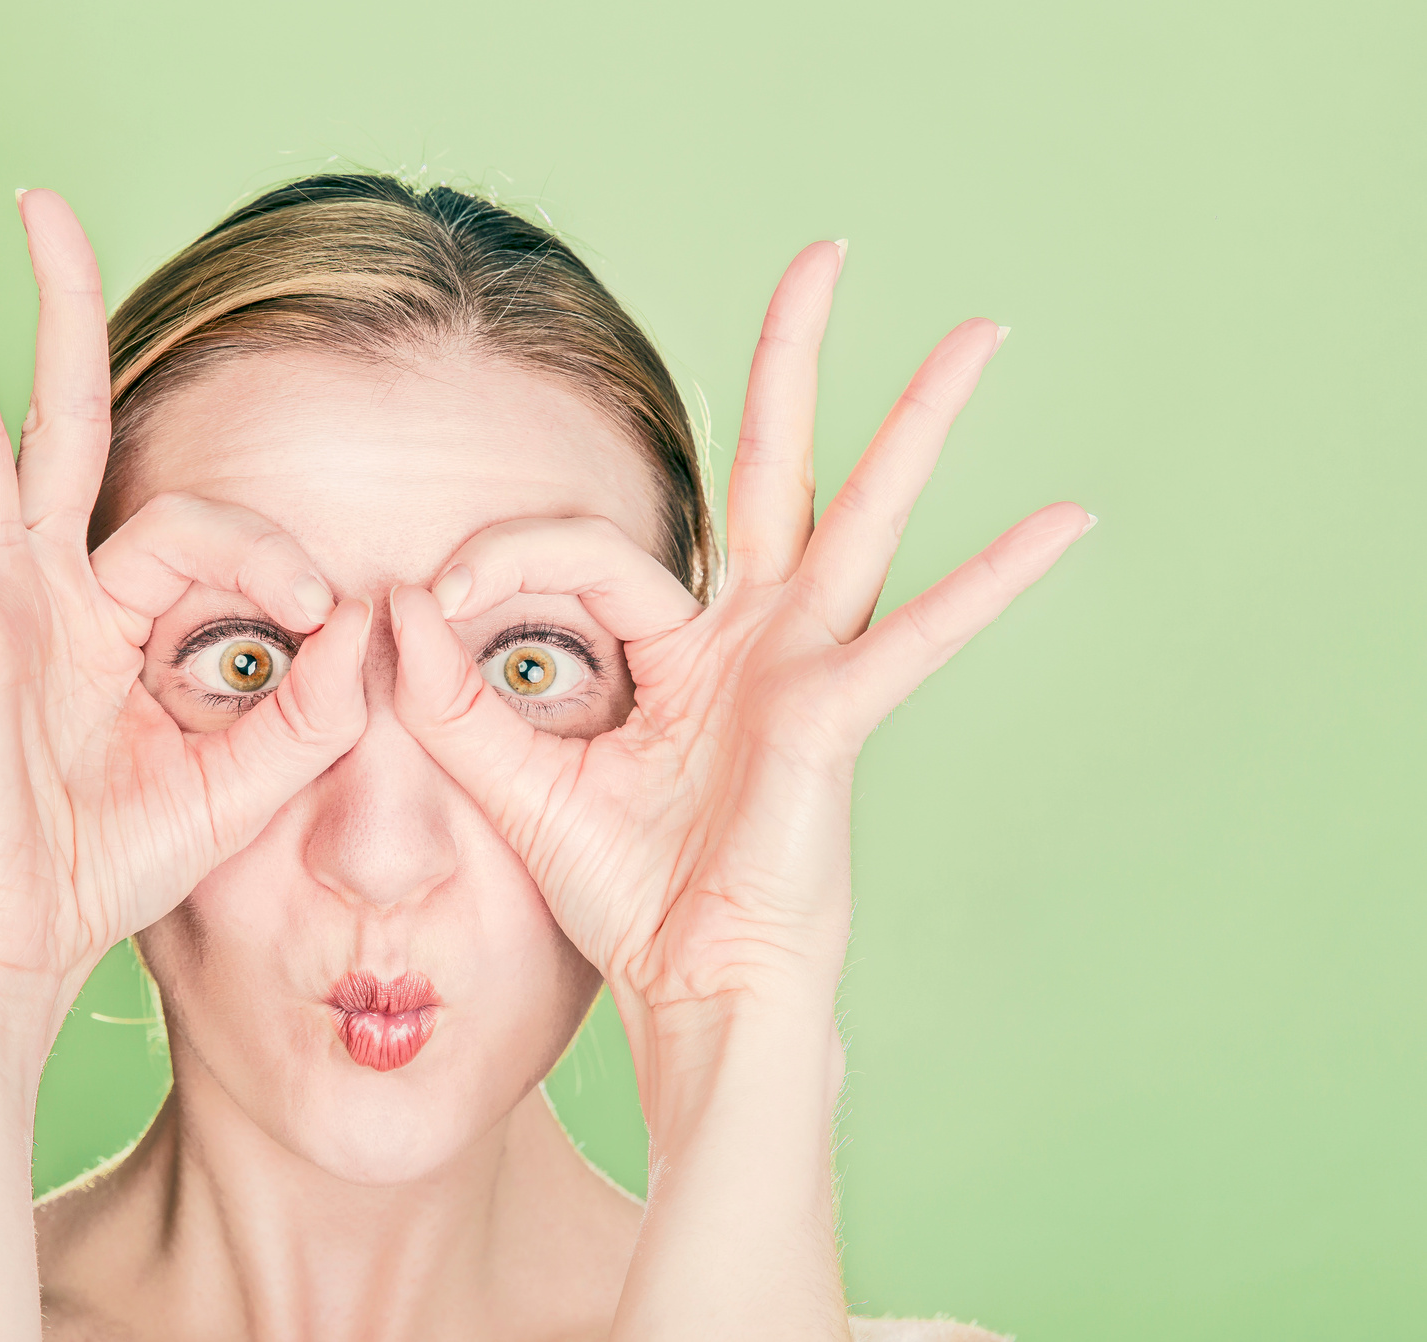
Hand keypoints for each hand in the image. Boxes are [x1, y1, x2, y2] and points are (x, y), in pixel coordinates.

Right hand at [0, 190, 370, 1009]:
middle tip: (38, 200)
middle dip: (55, 310)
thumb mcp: (243, 781)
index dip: (269, 553)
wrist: (24, 952)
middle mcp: (47, 589)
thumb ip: (313, 708)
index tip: (322, 620)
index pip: (195, 524)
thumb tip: (373, 617)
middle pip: (55, 420)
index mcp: (115, 614)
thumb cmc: (114, 867)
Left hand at [388, 241, 1089, 1010]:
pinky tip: (1064, 522)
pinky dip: (990, 584)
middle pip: (776, 469)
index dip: (505, 557)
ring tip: (981, 333)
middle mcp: (753, 639)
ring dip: (917, 421)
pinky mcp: (832, 717)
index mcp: (681, 649)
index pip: (593, 553)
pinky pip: (915, 637)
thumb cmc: (623, 896)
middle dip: (791, 362)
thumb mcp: (517, 784)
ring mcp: (804, 668)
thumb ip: (453, 698)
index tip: (431, 601)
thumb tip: (395, 603)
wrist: (687, 991)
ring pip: (861, 515)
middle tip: (824, 252)